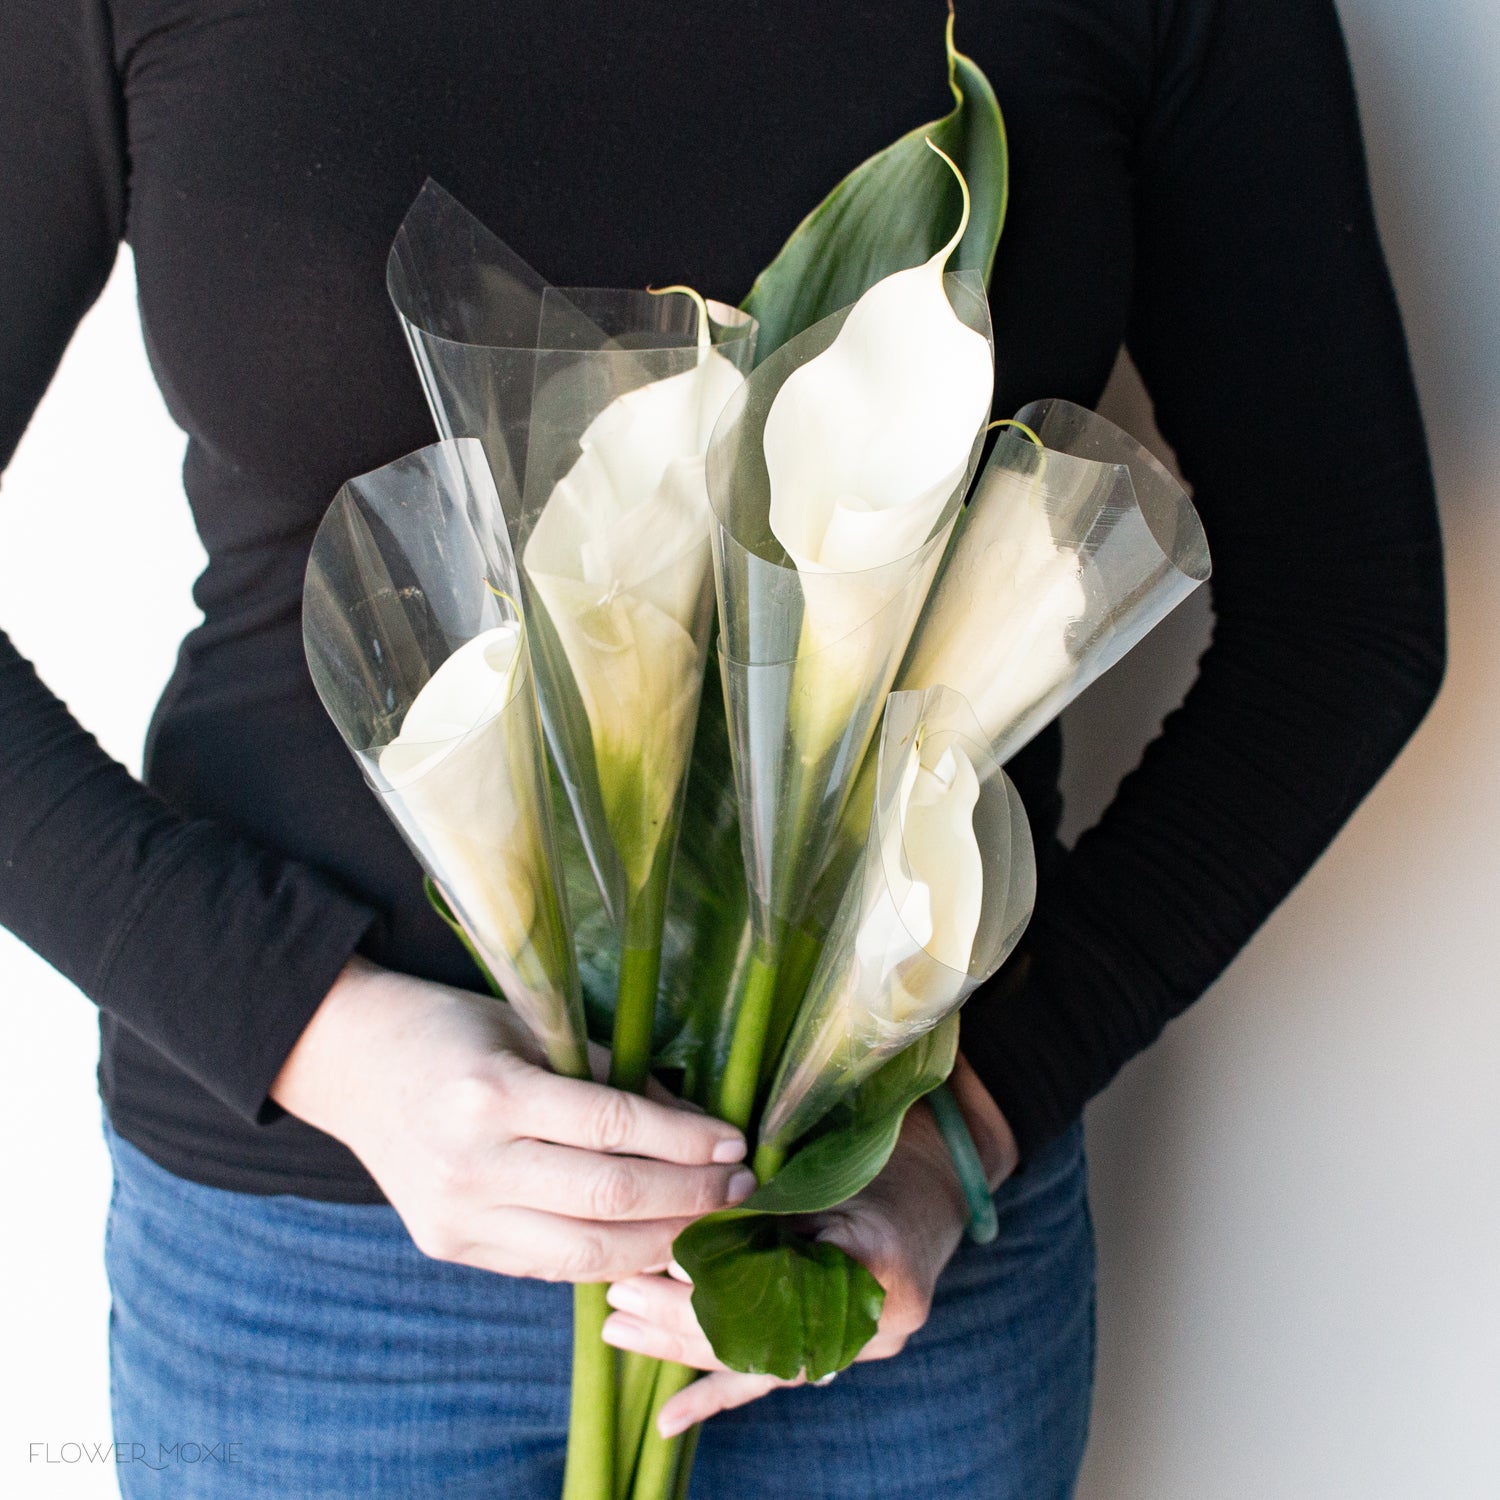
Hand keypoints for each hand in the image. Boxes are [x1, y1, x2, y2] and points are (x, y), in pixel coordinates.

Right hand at [270, 957, 755, 1281]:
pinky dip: (608, 1258)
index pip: (614, 1128)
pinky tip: (652, 1242)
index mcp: (492, 1093)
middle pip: (607, 1200)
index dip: (685, 1141)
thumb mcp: (532, 1028)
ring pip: (583, 1253)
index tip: (736, 1143)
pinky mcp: (450, 1246)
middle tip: (741, 1188)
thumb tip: (692, 1118)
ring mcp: (456, 1216)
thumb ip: (606, 1075)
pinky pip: (548, 1266)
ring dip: (660, 1243)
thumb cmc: (452, 1029)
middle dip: (689, 1198)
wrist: (350, 1062)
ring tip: (710, 1223)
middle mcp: (471, 1163)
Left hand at [601, 1055, 1018, 1434]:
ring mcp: (859, 1344)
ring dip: (682, 1347)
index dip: (722, 1278)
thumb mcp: (838, 1162)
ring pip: (760, 1359)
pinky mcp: (836, 1351)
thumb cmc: (886, 1156)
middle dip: (684, 1314)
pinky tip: (668, 1420)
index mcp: (882, 1260)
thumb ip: (778, 1198)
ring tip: (620, 1329)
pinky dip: (715, 1395)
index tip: (665, 1258)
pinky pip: (771, 1380)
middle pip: (766, 1331)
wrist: (936, 1180)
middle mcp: (876, 1320)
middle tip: (622, 1292)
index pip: (786, 1283)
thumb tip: (693, 1218)